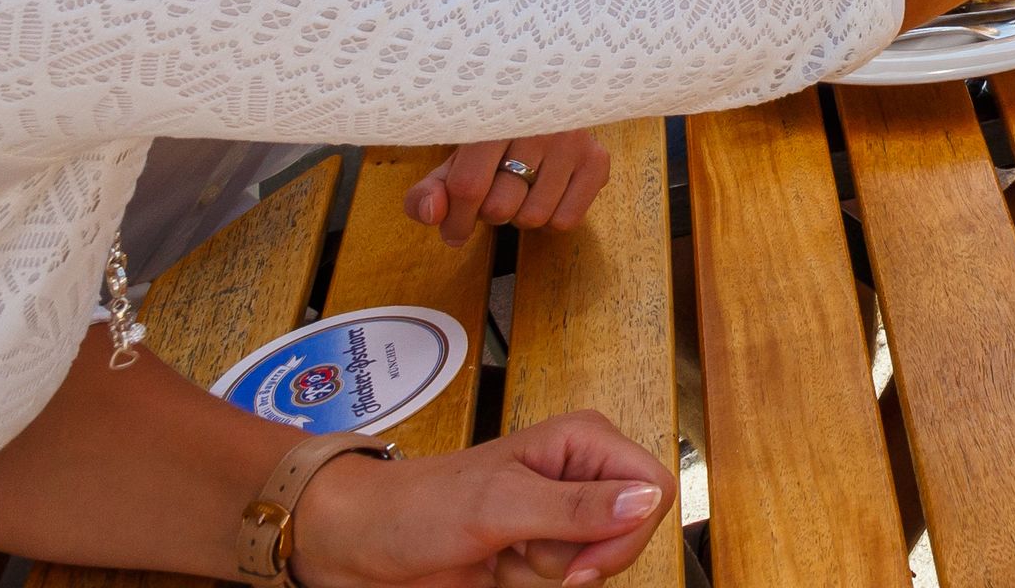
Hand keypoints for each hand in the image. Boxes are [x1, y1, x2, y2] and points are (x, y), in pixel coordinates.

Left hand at [292, 411, 670, 587]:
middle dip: (580, 560)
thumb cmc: (417, 507)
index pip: (653, 488)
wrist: (361, 546)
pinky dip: (530, 587)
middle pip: (630, 533)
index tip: (582, 564)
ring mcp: (558, 519)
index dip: (628, 533)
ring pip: (595, 566)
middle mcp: (578, 476)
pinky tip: (496, 569)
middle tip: (525, 556)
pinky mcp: (538, 555)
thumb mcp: (499, 504)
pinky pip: (564, 582)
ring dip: (546, 577)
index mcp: (582, 442)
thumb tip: (646, 500)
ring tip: (499, 554)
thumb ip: (576, 506)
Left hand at [404, 132, 610, 246]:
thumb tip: (432, 214)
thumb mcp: (455, 158)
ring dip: (520, 215)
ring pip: (534, 217)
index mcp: (494, 115)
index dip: (456, 220)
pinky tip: (547, 192)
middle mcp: (538, 122)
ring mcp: (572, 140)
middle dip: (490, 212)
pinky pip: (566, 220)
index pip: (469, 185)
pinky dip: (550, 218)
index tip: (453, 231)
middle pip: (501, 207)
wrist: (544, 97)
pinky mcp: (597, 159)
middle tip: (494, 190)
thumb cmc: (492, 134)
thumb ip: (427, 191)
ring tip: (521, 188)